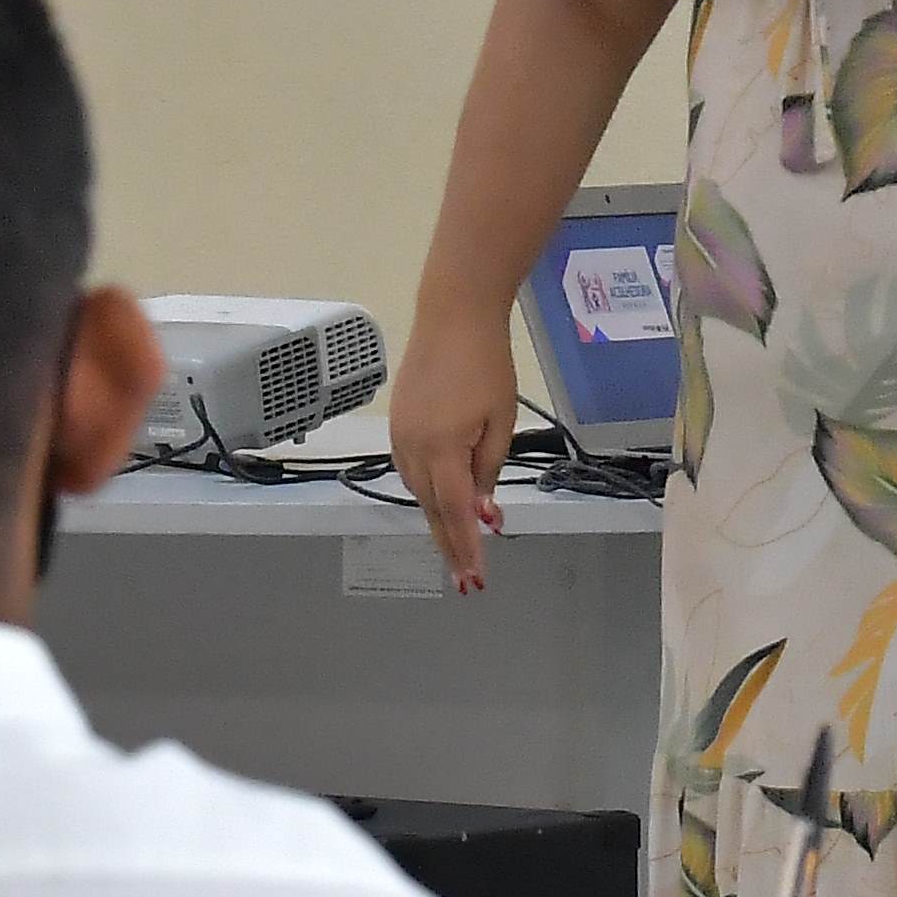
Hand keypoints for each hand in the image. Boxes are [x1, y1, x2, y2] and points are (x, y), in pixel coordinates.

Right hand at [386, 314, 517, 592]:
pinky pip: (410, 470)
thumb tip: (482, 512)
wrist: (452, 318)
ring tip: (458, 545)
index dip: (466, 547)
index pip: (455, 512)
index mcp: (442, 450)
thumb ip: (488, 470)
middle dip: (449, 545)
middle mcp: (412, 449)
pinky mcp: (397, 424)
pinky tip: (442, 500)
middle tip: (465, 579)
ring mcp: (400, 436)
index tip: (474, 579)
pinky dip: (427, 492)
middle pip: (431, 509)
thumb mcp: (500, 421)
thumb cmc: (487, 366)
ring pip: (418, 492)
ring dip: (439, 519)